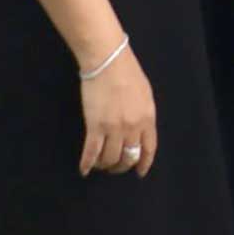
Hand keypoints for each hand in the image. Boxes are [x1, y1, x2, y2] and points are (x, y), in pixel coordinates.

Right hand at [79, 44, 156, 177]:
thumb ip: (144, 114)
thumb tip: (139, 128)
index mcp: (148, 118)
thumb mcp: (145, 94)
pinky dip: (87, 163)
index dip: (144, 163)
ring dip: (104, 165)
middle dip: (122, 166)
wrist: (108, 61)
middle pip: (129, 157)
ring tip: (100, 165)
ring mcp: (114, 128)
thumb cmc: (128, 73)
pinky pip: (91, 152)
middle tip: (114, 167)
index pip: (149, 148)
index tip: (140, 172)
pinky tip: (84, 169)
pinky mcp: (95, 126)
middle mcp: (133, 127)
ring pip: (110, 158)